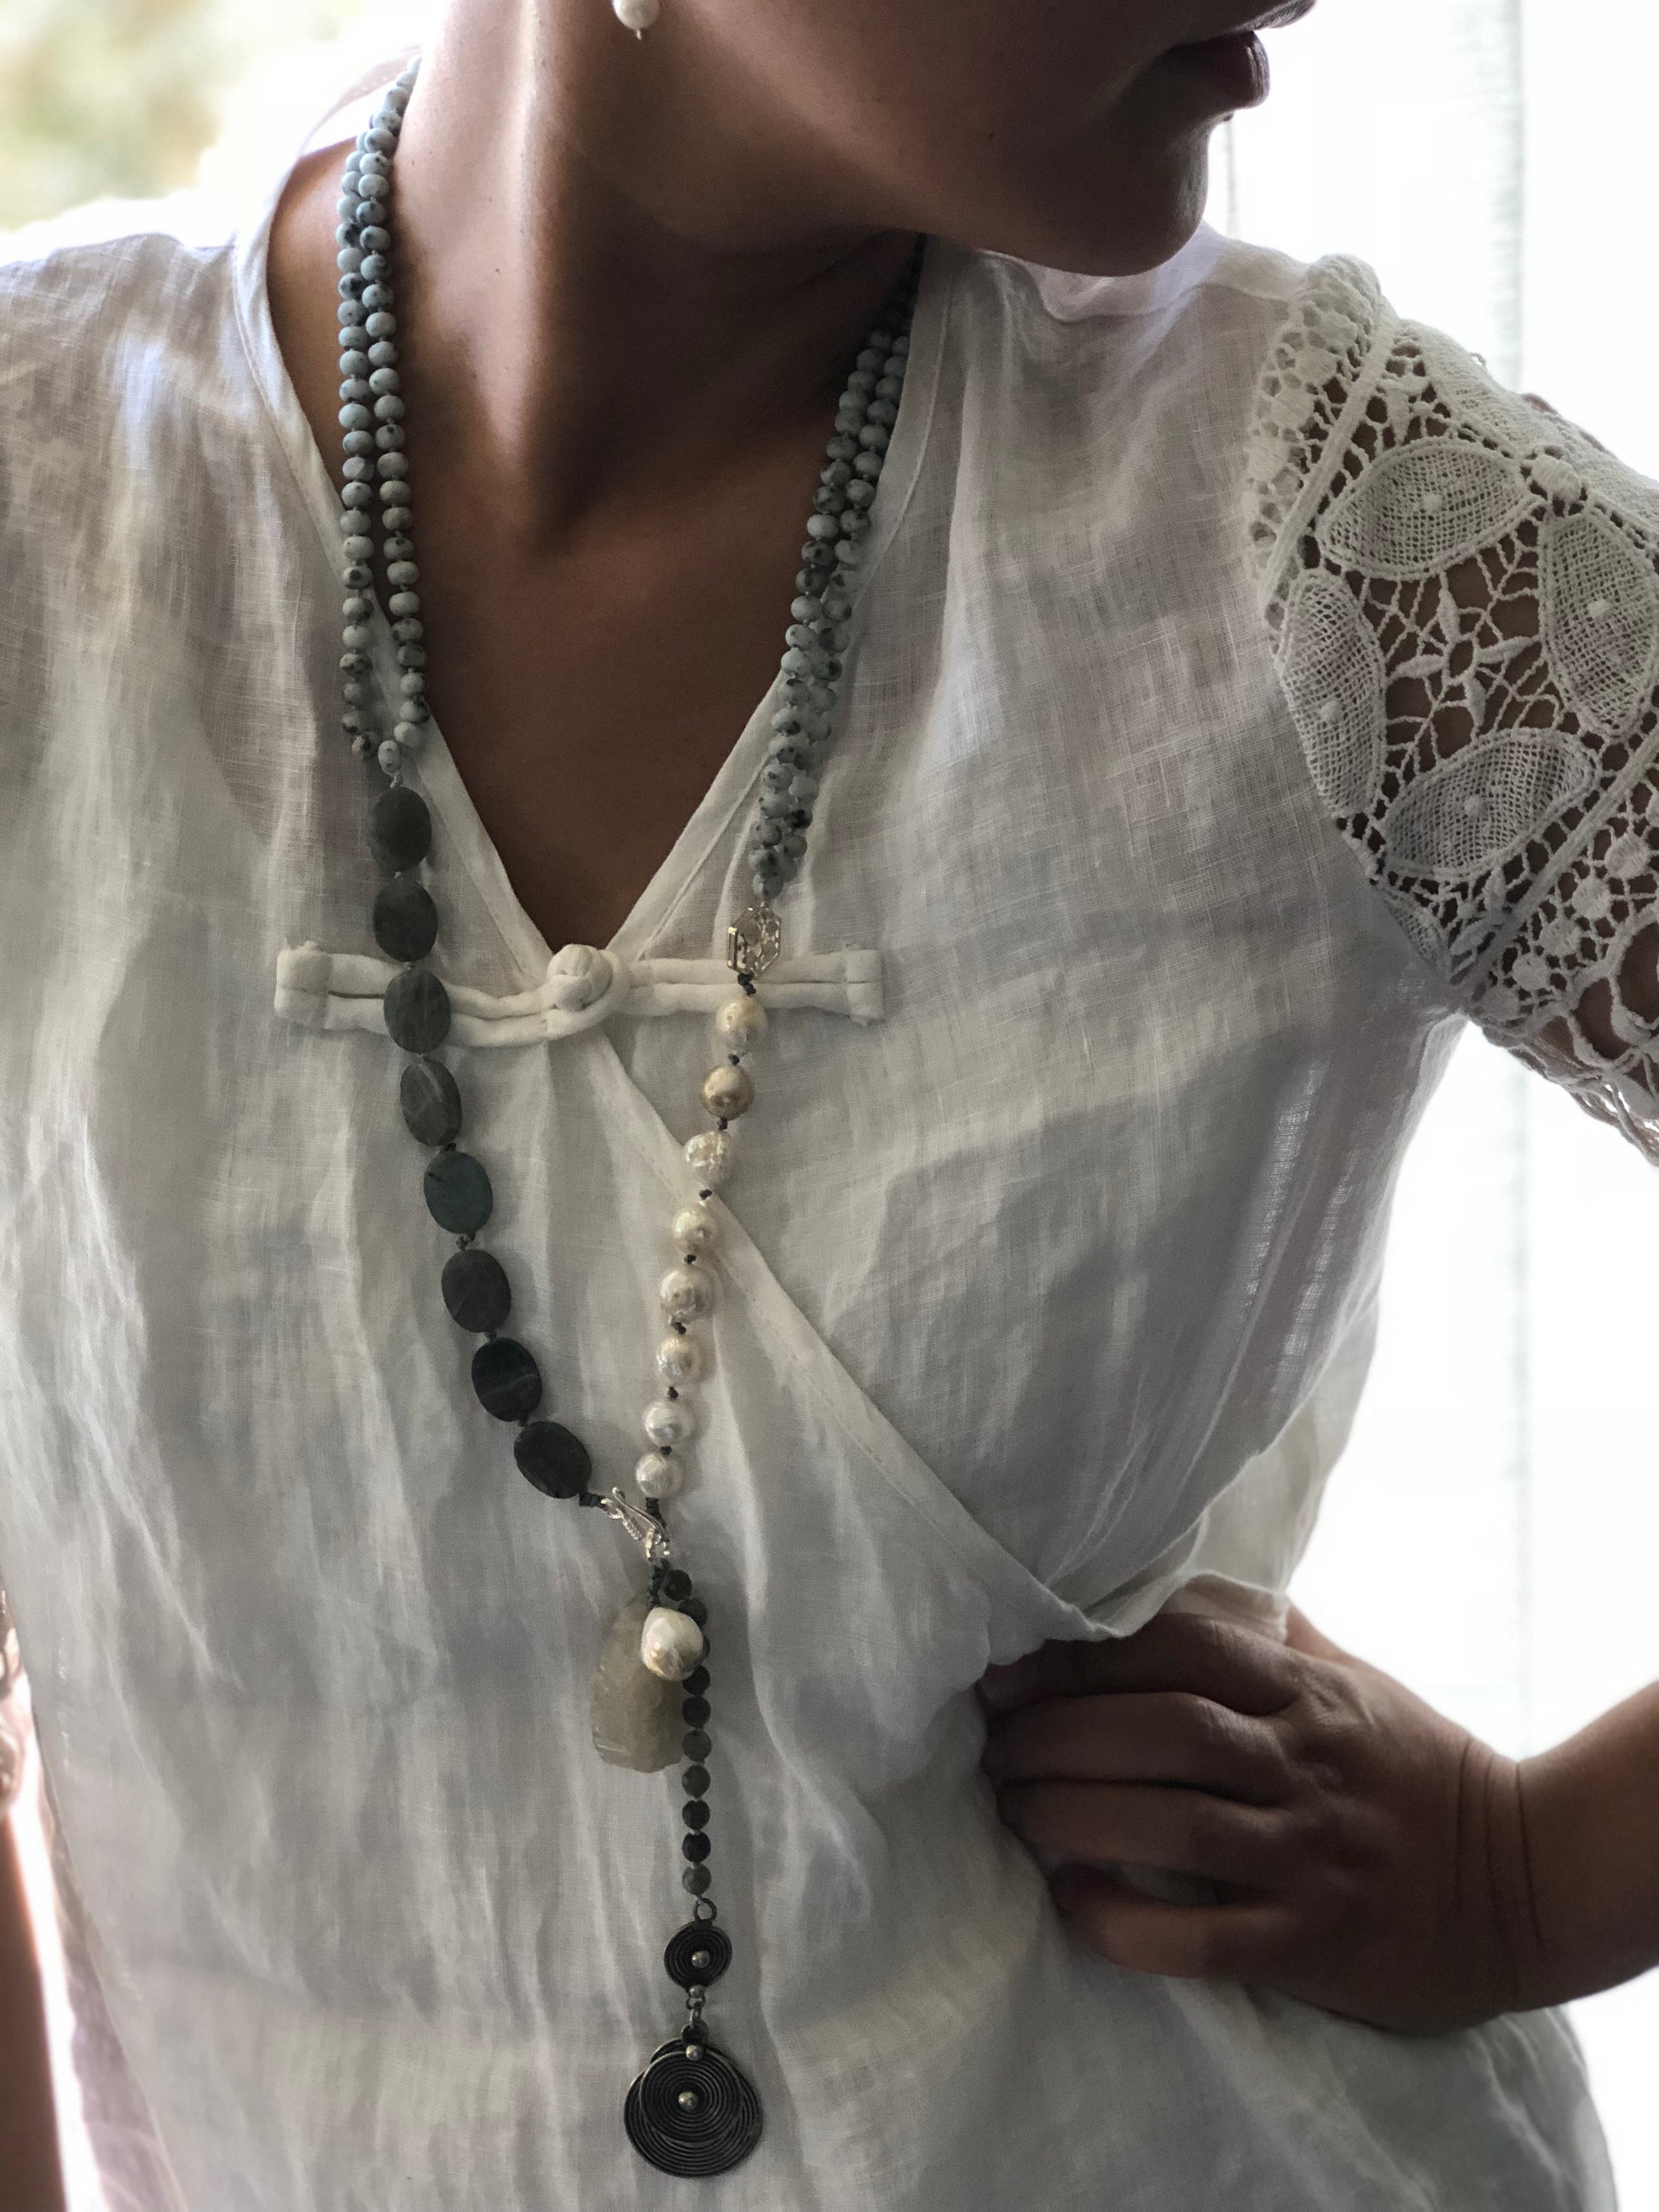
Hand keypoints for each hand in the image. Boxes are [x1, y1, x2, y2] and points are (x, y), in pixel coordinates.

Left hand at [979, 1606, 1544, 2034]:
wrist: (1528, 1882)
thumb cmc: (1417, 1770)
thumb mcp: (1354, 1679)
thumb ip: (1270, 1633)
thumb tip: (1177, 1580)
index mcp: (1306, 1690)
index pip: (1177, 1647)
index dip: (1079, 1655)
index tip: (1007, 1670)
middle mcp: (1303, 1762)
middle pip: (1160, 1729)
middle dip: (1056, 1734)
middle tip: (992, 1747)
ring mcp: (1308, 1853)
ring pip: (1169, 1821)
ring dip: (1070, 1815)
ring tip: (1012, 1811)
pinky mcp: (1312, 1941)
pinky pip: (1201, 1935)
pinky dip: (1124, 1919)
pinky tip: (1073, 1902)